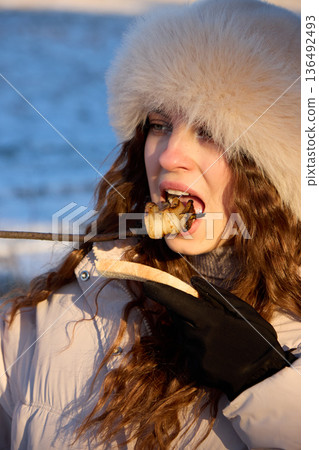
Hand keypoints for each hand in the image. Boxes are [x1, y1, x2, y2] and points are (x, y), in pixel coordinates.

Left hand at [143, 277, 295, 399]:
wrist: (263, 377)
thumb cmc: (256, 338)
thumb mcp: (241, 311)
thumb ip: (215, 296)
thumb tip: (194, 282)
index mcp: (209, 320)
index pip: (176, 302)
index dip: (159, 292)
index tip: (147, 284)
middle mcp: (196, 338)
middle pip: (177, 317)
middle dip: (184, 311)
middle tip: (206, 315)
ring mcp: (194, 357)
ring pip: (183, 334)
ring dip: (191, 329)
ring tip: (216, 335)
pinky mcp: (194, 371)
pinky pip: (189, 351)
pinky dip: (197, 347)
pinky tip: (215, 351)